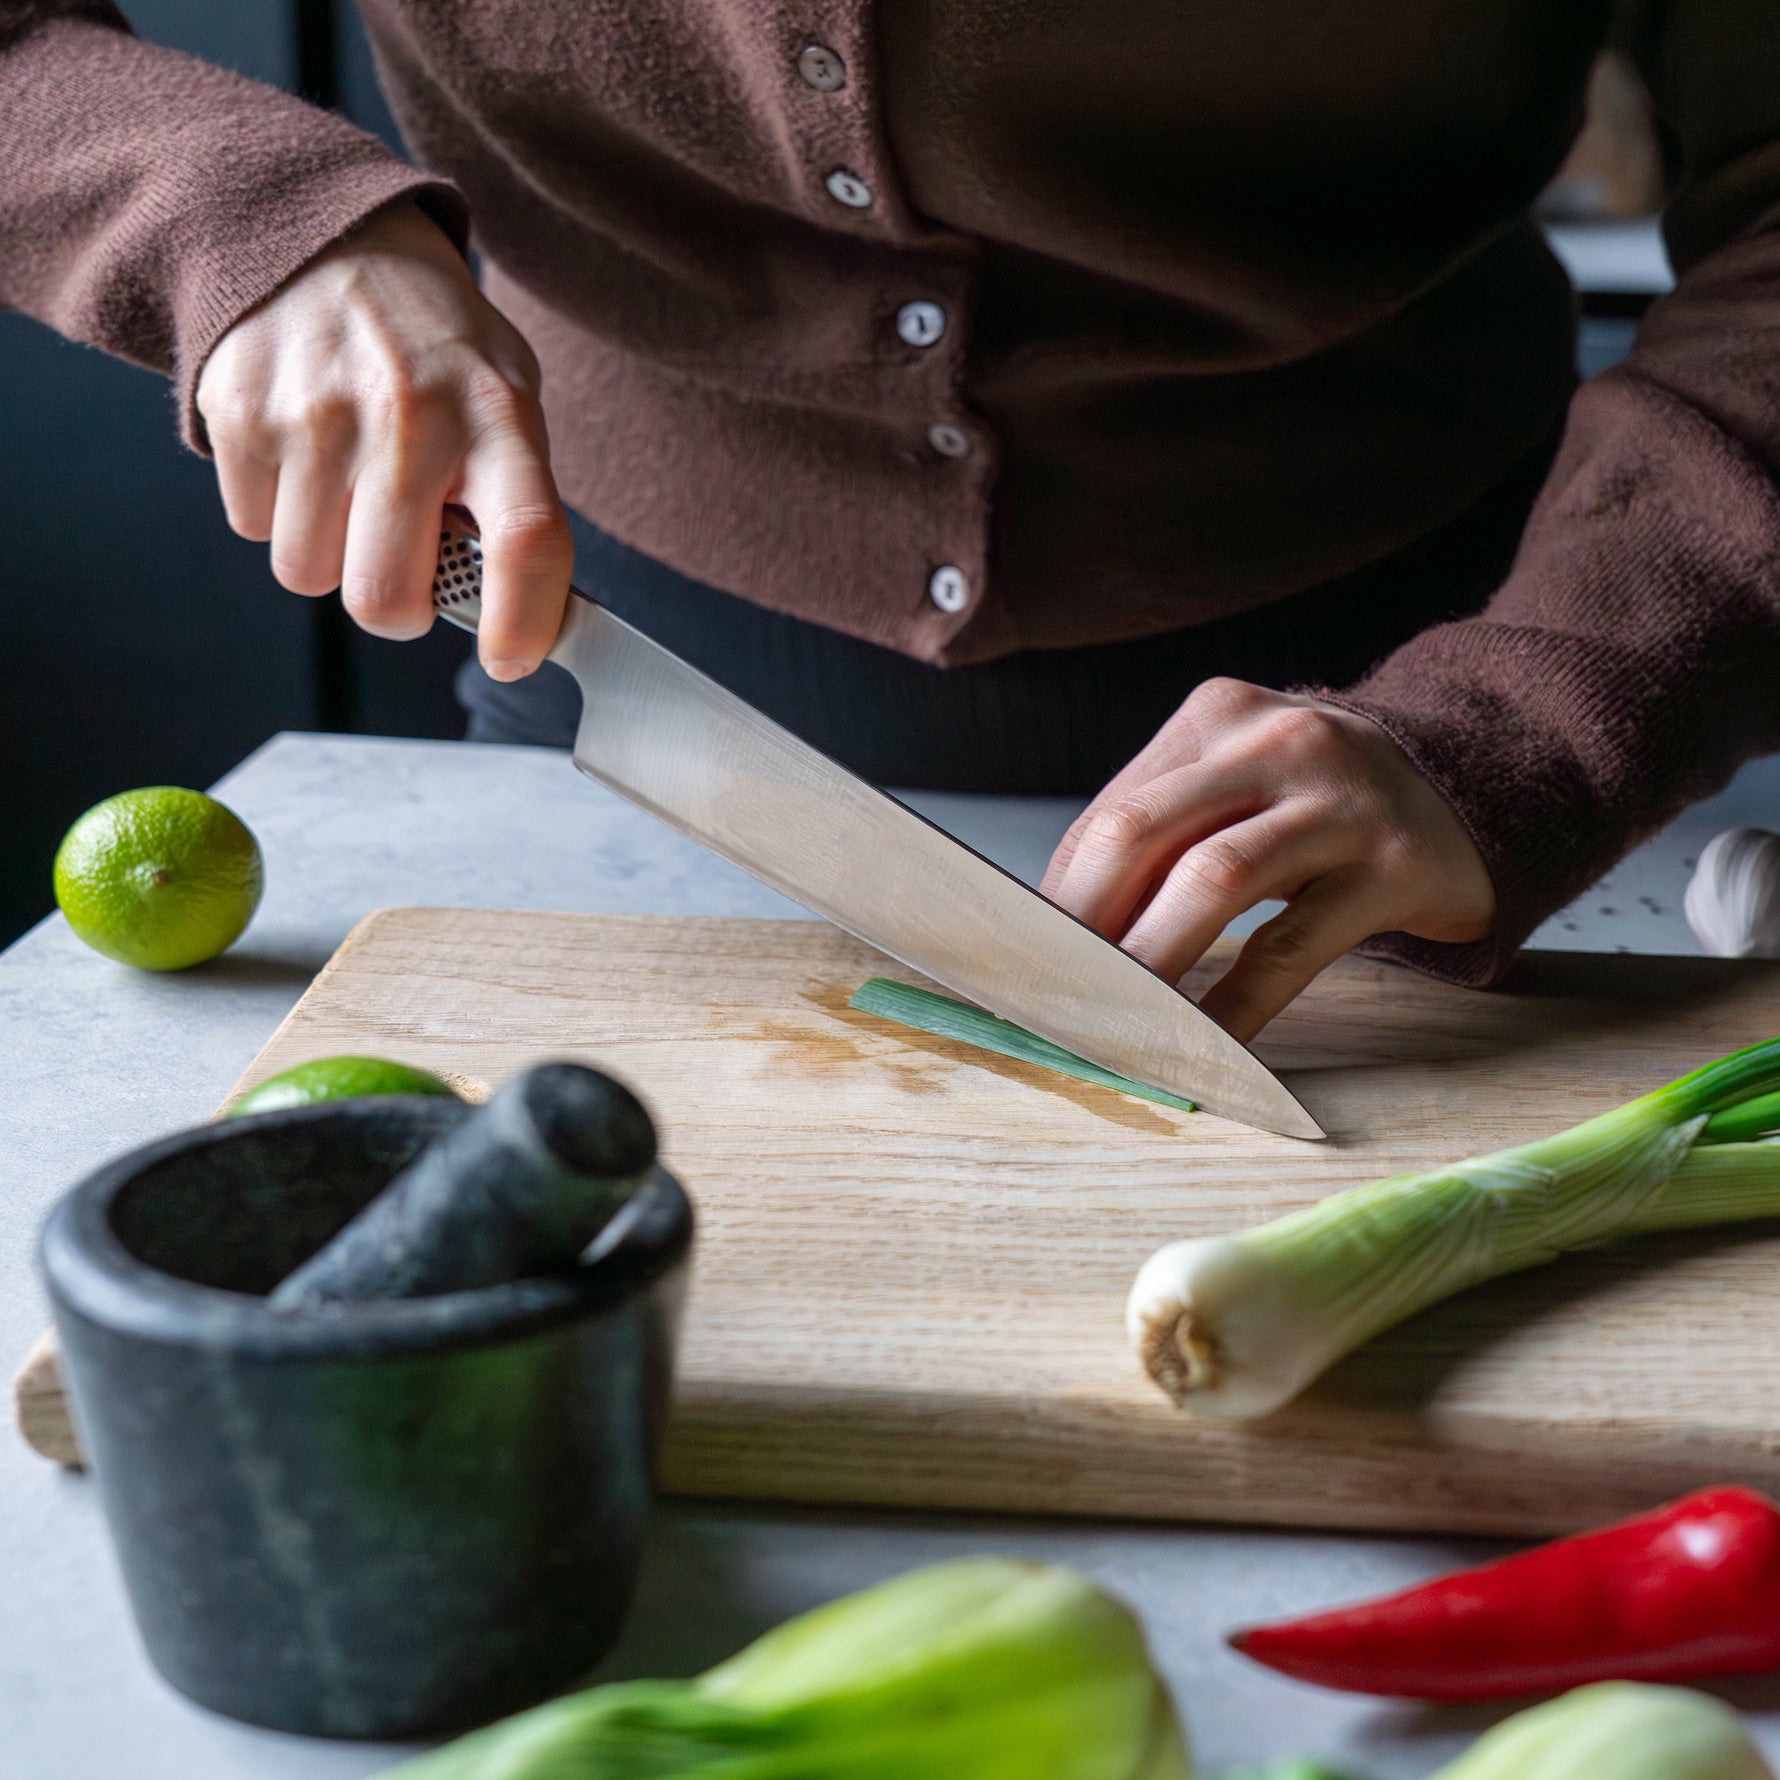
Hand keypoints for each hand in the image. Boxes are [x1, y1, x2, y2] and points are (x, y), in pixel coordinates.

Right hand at [196, 199, 572, 679]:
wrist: (329, 239)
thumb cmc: (435, 348)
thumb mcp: (507, 397)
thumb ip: (515, 500)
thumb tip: (528, 617)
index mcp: (497, 416)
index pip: (527, 541)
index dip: (521, 622)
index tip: (510, 659)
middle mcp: (409, 416)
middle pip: (386, 598)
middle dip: (399, 610)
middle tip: (409, 572)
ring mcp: (317, 414)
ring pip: (309, 576)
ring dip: (332, 557)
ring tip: (353, 490)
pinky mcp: (241, 412)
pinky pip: (255, 529)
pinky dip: (280, 513)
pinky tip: (306, 456)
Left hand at [1041, 679, 1494, 1039]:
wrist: (1477, 782)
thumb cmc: (1324, 802)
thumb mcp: (1242, 783)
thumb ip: (1164, 832)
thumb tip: (1061, 932)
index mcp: (1217, 717)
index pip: (1111, 813)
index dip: (1060, 898)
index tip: (1026, 965)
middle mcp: (1274, 742)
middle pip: (1141, 833)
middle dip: (1084, 926)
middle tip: (1054, 997)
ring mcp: (1340, 800)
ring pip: (1212, 881)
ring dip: (1148, 962)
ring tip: (1112, 1022)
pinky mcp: (1393, 867)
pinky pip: (1291, 946)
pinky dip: (1236, 1004)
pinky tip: (1203, 1046)